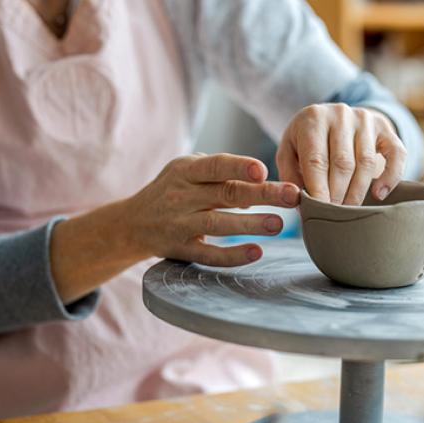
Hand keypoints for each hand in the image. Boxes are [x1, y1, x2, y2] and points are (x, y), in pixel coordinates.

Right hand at [124, 153, 299, 265]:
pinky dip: (233, 255)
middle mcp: (180, 196)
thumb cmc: (170, 192)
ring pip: (218, 223)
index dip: (238, 167)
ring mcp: (179, 224)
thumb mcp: (185, 172)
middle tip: (292, 196)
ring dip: (250, 224)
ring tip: (278, 224)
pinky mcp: (180, 249)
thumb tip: (260, 185)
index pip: (215, 165)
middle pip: (225, 193)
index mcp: (184, 171)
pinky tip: (256, 252)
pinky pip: (209, 255)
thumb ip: (219, 174)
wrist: (130, 224)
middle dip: (262, 194)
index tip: (263, 170)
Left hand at [276, 104, 406, 204]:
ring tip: (349, 210)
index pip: (316, 159)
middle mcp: (340, 114)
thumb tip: (296, 200)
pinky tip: (380, 195)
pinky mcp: (385, 128)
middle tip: (333, 215)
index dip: (318, 189)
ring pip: (366, 162)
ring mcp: (365, 119)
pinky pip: (396, 154)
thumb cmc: (306, 142)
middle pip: (343, 163)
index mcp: (312, 119)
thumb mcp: (288, 153)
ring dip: (358, 192)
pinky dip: (391, 176)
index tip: (319, 211)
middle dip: (338, 194)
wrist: (330, 117)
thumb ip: (289, 176)